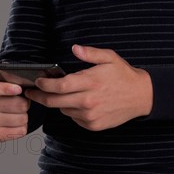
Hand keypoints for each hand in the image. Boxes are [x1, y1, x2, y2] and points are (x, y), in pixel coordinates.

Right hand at [0, 77, 29, 140]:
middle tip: (24, 101)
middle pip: (14, 104)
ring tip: (21, 111)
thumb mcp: (10, 82)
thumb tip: (25, 81)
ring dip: (25, 115)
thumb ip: (15, 79)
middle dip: (25, 103)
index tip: (19, 89)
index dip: (6, 89)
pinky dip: (24, 126)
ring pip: (20, 118)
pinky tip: (18, 122)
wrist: (1, 110)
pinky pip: (21, 131)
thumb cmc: (9, 93)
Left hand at [24, 45, 152, 130]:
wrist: (141, 96)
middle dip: (40, 97)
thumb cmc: (123, 75)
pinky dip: (72, 110)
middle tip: (31, 93)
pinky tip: (78, 102)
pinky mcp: (93, 125)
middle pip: (55, 102)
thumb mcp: (109, 57)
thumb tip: (75, 48)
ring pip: (63, 110)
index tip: (37, 81)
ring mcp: (90, 115)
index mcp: (90, 82)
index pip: (59, 85)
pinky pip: (74, 118)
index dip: (44, 84)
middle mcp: (88, 101)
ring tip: (60, 94)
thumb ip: (90, 53)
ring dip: (59, 103)